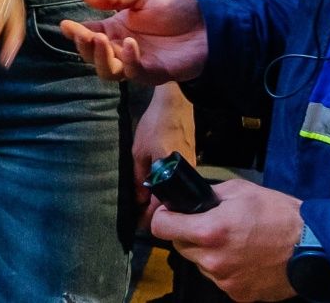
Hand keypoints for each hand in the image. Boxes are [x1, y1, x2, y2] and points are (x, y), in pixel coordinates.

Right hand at [59, 0, 205, 83]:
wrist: (206, 22)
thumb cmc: (173, 6)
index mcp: (115, 28)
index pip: (88, 33)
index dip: (75, 32)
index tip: (64, 25)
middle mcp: (121, 48)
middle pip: (93, 56)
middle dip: (84, 47)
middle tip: (83, 34)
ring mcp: (136, 63)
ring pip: (108, 70)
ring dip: (101, 57)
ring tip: (101, 40)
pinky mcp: (153, 73)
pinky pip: (134, 72)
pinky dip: (129, 60)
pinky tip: (129, 44)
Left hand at [133, 84, 194, 212]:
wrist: (175, 102)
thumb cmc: (156, 125)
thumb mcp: (140, 151)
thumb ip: (139, 178)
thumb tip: (138, 201)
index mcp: (174, 178)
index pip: (162, 210)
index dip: (149, 220)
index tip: (138, 227)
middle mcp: (187, 178)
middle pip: (172, 204)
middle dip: (156, 213)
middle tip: (139, 217)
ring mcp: (192, 169)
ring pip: (176, 193)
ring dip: (162, 200)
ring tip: (145, 205)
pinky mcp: (192, 160)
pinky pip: (179, 182)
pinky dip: (169, 188)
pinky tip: (157, 187)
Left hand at [151, 181, 302, 301]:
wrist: (311, 247)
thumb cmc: (277, 214)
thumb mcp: (239, 191)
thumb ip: (208, 194)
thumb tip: (190, 197)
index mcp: (210, 231)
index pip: (161, 227)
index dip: (164, 216)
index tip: (171, 211)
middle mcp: (213, 260)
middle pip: (179, 245)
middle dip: (187, 232)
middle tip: (206, 222)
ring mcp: (225, 281)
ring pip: (198, 262)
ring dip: (205, 251)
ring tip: (230, 239)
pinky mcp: (237, 295)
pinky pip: (218, 277)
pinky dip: (223, 266)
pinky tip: (242, 255)